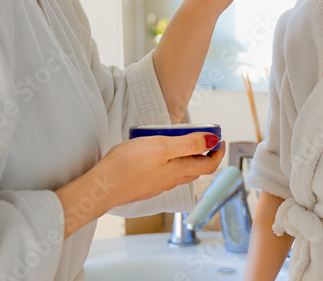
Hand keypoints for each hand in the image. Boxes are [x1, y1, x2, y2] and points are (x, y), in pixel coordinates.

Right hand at [57, 132, 224, 236]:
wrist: (103, 186)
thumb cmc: (129, 165)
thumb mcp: (162, 146)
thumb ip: (189, 144)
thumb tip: (213, 141)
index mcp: (180, 171)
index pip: (209, 165)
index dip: (218, 152)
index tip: (220, 139)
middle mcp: (173, 181)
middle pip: (197, 168)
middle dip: (204, 153)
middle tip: (202, 136)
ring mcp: (159, 184)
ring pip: (181, 171)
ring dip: (187, 157)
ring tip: (180, 141)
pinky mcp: (147, 185)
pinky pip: (166, 174)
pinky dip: (171, 162)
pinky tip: (159, 154)